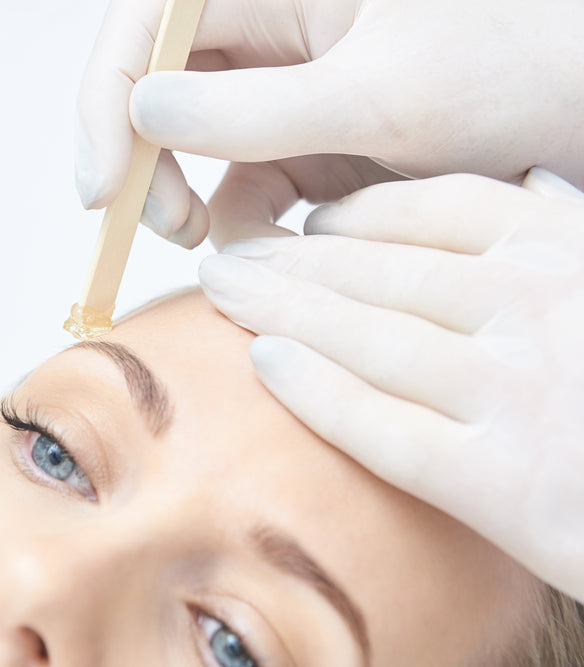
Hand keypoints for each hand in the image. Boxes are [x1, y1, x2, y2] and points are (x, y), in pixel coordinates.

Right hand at [76, 0, 583, 248]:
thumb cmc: (518, 71)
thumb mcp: (380, 98)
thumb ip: (252, 109)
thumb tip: (142, 111)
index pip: (149, 24)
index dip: (106, 103)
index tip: (104, 189)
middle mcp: (270, 28)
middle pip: (155, 93)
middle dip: (151, 166)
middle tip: (173, 227)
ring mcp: (284, 92)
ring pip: (193, 152)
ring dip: (203, 207)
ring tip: (244, 248)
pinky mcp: (304, 145)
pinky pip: (245, 188)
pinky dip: (252, 230)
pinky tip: (286, 249)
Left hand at [197, 169, 583, 600]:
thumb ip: (570, 240)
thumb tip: (524, 190)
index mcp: (570, 252)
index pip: (434, 213)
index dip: (354, 216)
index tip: (306, 222)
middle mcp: (540, 308)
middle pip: (381, 271)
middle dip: (292, 261)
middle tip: (229, 257)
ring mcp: (520, 392)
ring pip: (368, 335)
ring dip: (281, 309)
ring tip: (224, 293)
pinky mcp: (506, 485)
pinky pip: (385, 427)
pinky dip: (318, 392)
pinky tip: (265, 365)